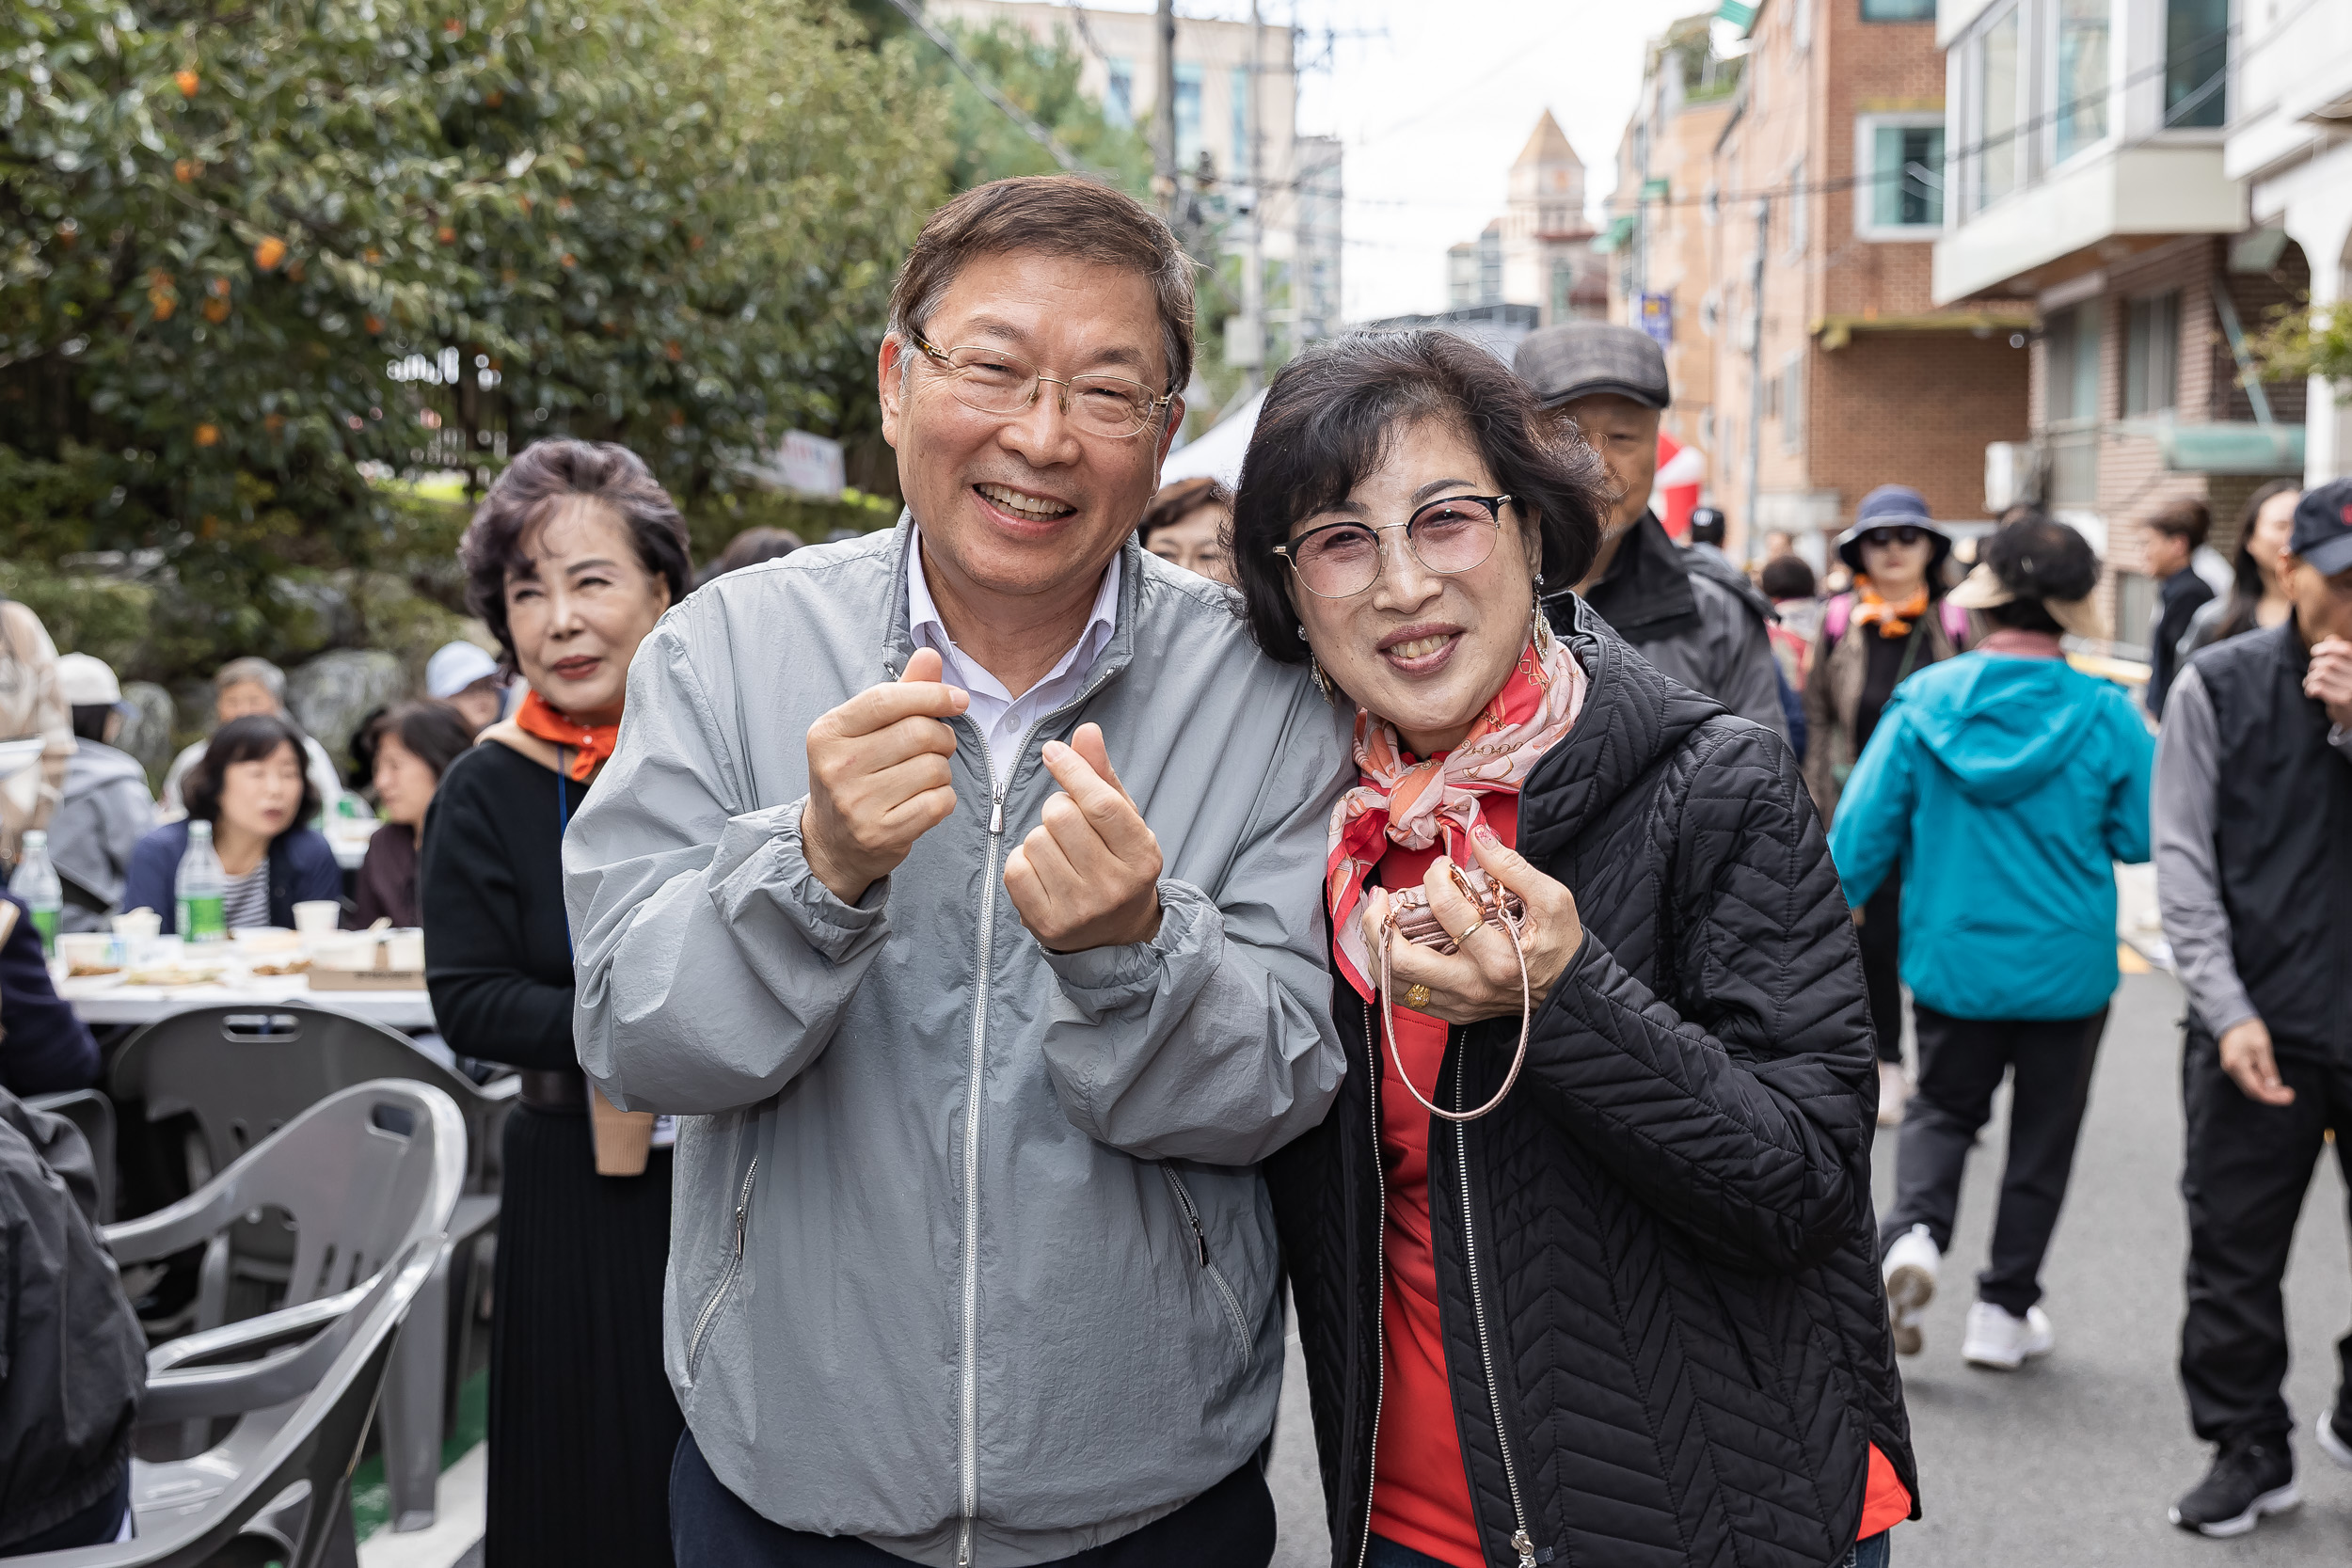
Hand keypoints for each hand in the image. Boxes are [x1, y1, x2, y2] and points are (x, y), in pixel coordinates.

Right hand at [801, 647, 966, 904]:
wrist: (832, 843)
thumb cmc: (855, 775)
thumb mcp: (866, 730)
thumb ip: (901, 692)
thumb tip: (931, 653)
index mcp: (828, 731)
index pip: (888, 699)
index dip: (932, 694)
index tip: (959, 699)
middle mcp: (836, 766)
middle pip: (920, 733)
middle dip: (942, 738)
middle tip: (936, 748)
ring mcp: (856, 803)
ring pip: (935, 768)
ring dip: (942, 771)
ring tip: (922, 778)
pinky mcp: (880, 833)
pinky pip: (939, 802)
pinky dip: (943, 799)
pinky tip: (923, 802)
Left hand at [1003, 723, 1163, 951]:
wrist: (1115, 935)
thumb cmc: (1118, 864)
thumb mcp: (1123, 821)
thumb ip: (1103, 776)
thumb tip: (1086, 730)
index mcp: (1142, 857)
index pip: (1101, 804)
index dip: (1073, 771)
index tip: (1053, 751)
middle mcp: (1114, 887)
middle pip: (1061, 816)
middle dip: (1058, 809)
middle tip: (1070, 826)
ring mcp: (1079, 910)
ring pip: (1035, 840)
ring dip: (1041, 838)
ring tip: (1060, 854)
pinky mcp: (1047, 925)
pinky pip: (1016, 868)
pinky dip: (1022, 862)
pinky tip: (1042, 872)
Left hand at [1363, 824, 1583, 1026]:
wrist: (1569, 990)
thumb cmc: (1561, 943)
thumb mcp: (1551, 899)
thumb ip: (1512, 867)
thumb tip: (1478, 836)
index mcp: (1499, 958)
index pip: (1448, 912)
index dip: (1435, 879)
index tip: (1441, 866)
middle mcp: (1472, 985)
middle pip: (1402, 960)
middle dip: (1379, 922)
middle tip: (1379, 896)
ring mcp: (1459, 1003)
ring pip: (1394, 983)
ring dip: (1377, 946)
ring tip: (1378, 918)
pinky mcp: (1453, 1013)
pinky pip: (1404, 996)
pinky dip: (1388, 967)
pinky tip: (1390, 943)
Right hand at [2218, 1017, 2292, 1106]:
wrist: (2232, 1018)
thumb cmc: (2248, 1030)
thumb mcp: (2263, 1047)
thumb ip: (2268, 1068)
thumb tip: (2274, 1087)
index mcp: (2237, 1065)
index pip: (2255, 1089)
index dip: (2273, 1097)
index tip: (2290, 1097)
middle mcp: (2231, 1070)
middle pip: (2252, 1092)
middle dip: (2272, 1096)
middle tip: (2290, 1095)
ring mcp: (2231, 1069)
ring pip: (2250, 1088)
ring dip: (2267, 1092)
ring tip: (2284, 1090)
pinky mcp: (2234, 1067)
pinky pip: (2248, 1081)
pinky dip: (2261, 1085)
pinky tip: (2272, 1084)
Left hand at [2305, 636, 2351, 730]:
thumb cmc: (2350, 690)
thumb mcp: (2349, 671)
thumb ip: (2342, 655)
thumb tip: (2330, 638)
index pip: (2345, 650)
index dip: (2327, 648)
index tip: (2315, 652)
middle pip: (2329, 662)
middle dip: (2315, 665)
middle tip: (2312, 673)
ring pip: (2322, 674)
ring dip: (2310, 678)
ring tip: (2310, 683)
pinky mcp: (2344, 701)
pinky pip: (2319, 687)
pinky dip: (2310, 688)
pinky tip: (2311, 693)